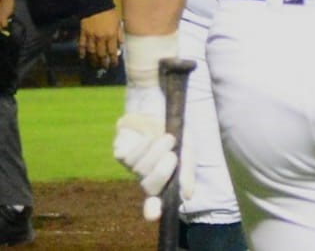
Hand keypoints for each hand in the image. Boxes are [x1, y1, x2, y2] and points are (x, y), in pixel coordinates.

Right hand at [79, 8, 122, 68]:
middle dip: (103, 62)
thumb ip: (119, 35)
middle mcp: (101, 38)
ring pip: (91, 51)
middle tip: (104, 67)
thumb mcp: (118, 22)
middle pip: (101, 53)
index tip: (113, 65)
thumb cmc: (110, 12)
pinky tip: (82, 57)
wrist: (96, 3)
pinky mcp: (83, 33)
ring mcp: (91, 36)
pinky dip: (82, 51)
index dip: (112, 60)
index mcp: (111, 35)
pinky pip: (82, 44)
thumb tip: (121, 46)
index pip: (112, 51)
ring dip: (92, 59)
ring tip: (94, 65)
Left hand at [113, 85, 193, 220]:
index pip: (155, 201)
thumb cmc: (174, 127)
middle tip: (173, 155)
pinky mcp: (120, 152)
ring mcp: (131, 165)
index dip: (153, 209)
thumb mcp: (188, 148)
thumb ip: (187, 170)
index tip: (154, 215)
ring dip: (155, 152)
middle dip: (162, 172)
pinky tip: (149, 135)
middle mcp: (144, 174)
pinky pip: (129, 156)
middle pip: (149, 186)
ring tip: (165, 137)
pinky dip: (143, 145)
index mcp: (162, 176)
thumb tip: (188, 196)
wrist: (158, 104)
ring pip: (139, 169)